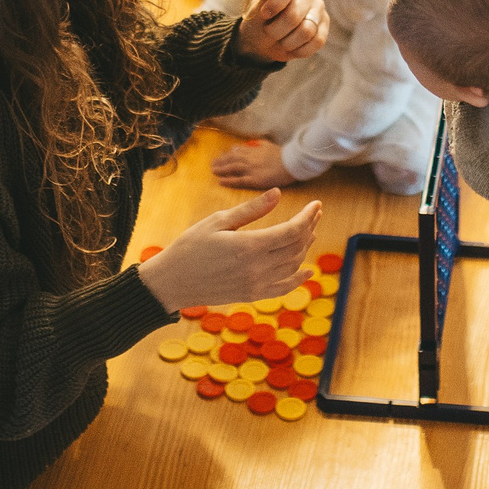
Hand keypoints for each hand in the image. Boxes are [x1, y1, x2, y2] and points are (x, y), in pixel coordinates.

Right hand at [136, 188, 319, 312]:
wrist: (172, 282)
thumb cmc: (190, 246)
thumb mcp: (218, 221)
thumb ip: (251, 210)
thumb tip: (277, 193)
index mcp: (248, 246)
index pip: (291, 231)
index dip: (307, 217)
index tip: (316, 204)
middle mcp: (257, 268)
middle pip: (296, 247)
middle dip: (309, 227)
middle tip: (314, 213)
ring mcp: (256, 285)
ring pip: (292, 265)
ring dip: (304, 247)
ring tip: (309, 231)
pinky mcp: (252, 295)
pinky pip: (283, 288)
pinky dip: (298, 279)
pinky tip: (307, 270)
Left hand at [212, 138, 296, 190]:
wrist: (292, 162)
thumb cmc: (282, 154)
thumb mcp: (266, 145)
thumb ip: (253, 144)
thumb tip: (241, 146)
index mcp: (253, 150)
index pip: (235, 152)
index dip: (226, 154)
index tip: (220, 156)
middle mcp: (249, 158)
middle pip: (230, 159)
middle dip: (220, 161)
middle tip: (212, 164)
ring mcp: (251, 169)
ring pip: (232, 168)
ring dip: (221, 169)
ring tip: (213, 171)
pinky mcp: (254, 180)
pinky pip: (238, 180)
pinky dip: (228, 180)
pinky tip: (221, 181)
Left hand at [234, 0, 327, 64]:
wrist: (265, 42)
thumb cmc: (261, 22)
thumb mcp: (257, 10)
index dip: (275, 2)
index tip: (264, 15)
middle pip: (294, 15)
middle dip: (276, 30)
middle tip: (269, 32)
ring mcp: (319, 10)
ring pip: (307, 31)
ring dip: (288, 42)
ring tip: (281, 40)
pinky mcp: (324, 28)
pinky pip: (317, 42)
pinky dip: (299, 50)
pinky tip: (292, 47)